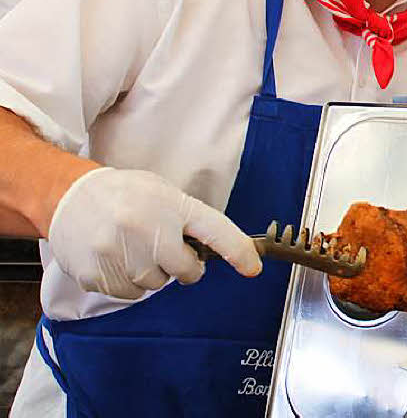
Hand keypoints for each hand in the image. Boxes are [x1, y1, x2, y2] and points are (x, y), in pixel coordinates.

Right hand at [48, 167, 261, 298]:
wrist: (70, 197)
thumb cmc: (125, 195)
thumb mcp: (164, 194)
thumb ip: (188, 221)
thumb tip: (213, 253)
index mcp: (172, 206)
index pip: (216, 230)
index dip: (238, 251)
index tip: (253, 268)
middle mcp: (149, 228)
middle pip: (184, 271)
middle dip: (181, 266)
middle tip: (164, 247)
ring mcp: (120, 253)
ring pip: (154, 285)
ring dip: (151, 274)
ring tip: (133, 247)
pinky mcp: (97, 273)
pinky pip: (127, 293)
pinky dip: (126, 282)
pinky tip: (116, 257)